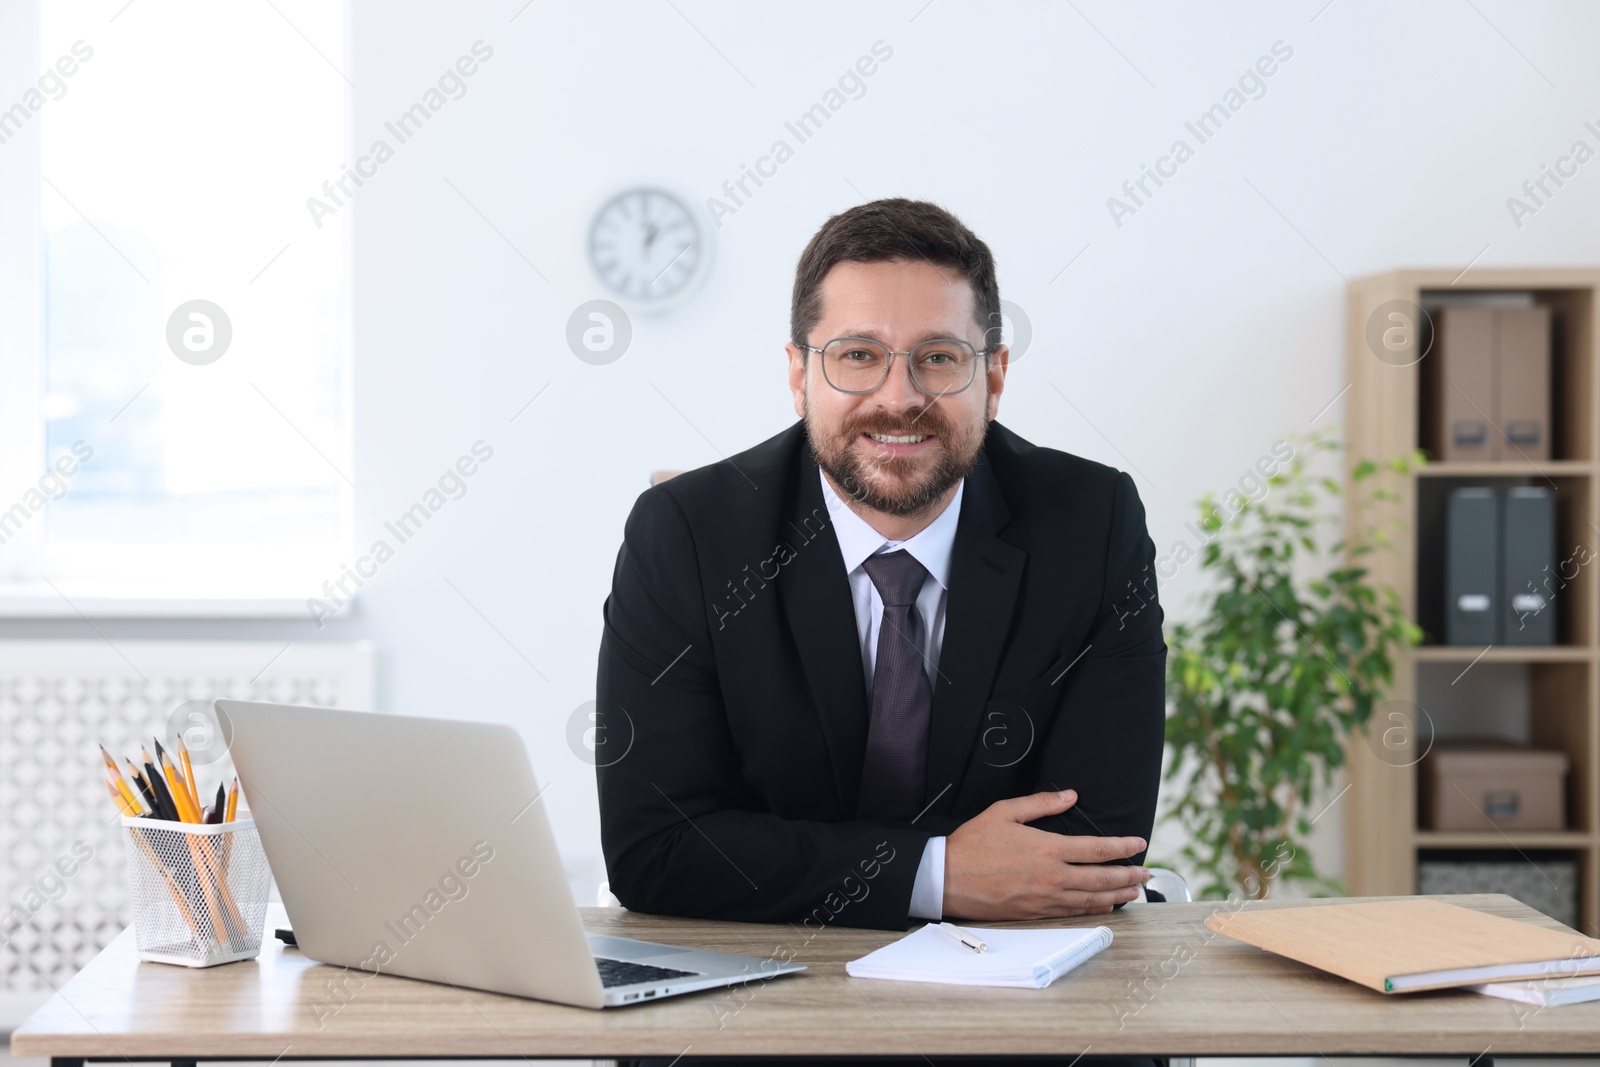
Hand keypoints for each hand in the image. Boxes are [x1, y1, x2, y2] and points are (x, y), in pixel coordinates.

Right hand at [942, 788, 1149, 920]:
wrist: (948, 878)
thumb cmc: (973, 843)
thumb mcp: (1004, 812)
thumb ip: (1040, 804)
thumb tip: (1070, 796)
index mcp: (1047, 849)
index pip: (1097, 849)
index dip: (1123, 847)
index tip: (1140, 844)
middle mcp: (1052, 877)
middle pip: (1102, 879)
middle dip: (1129, 875)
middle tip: (1147, 874)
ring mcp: (1045, 898)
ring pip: (1092, 900)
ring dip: (1117, 896)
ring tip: (1134, 892)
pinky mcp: (1035, 913)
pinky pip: (1073, 913)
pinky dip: (1094, 910)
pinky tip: (1105, 907)